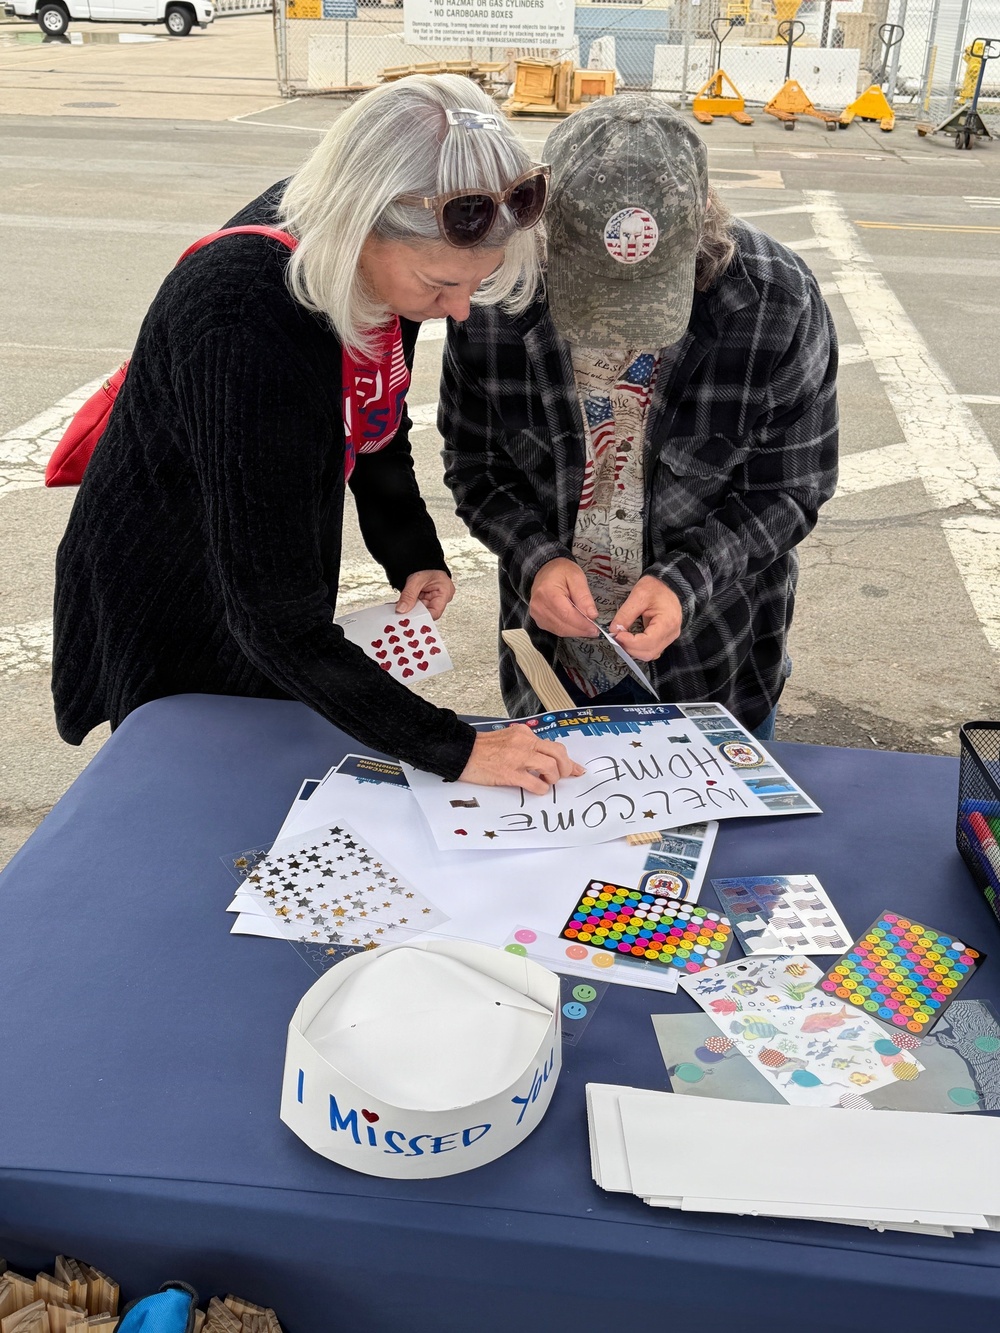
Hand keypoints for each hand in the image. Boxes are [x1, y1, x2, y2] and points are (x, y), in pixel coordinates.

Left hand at [396, 569, 454, 620]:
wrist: (423, 565)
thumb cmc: (426, 568)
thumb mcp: (416, 580)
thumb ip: (409, 595)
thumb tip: (402, 609)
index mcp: (445, 592)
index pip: (435, 612)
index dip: (422, 617)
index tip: (410, 618)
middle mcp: (441, 599)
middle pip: (427, 613)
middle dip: (414, 614)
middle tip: (402, 614)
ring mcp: (433, 601)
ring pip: (421, 612)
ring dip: (411, 611)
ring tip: (401, 609)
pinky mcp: (425, 603)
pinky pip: (417, 609)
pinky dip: (409, 608)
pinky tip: (402, 607)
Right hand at [459, 724, 585, 795]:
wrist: (461, 752)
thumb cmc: (481, 749)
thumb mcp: (506, 738)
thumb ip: (525, 745)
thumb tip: (542, 757)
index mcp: (524, 734)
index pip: (553, 745)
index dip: (568, 759)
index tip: (577, 768)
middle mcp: (524, 743)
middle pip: (559, 753)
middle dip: (566, 768)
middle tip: (563, 777)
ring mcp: (518, 758)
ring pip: (551, 768)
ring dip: (553, 779)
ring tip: (546, 782)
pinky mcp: (510, 774)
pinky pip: (536, 784)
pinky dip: (541, 789)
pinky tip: (535, 789)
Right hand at [528, 558, 598, 637]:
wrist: (546, 570)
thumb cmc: (561, 571)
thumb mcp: (577, 577)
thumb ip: (584, 597)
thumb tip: (592, 615)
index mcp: (548, 593)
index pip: (567, 615)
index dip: (582, 624)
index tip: (594, 628)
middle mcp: (539, 605)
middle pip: (562, 625)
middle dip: (580, 630)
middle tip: (594, 630)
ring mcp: (537, 614)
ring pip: (559, 630)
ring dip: (575, 632)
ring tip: (587, 628)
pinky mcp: (538, 619)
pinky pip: (555, 629)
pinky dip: (567, 630)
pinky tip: (576, 626)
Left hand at [610, 576, 682, 661]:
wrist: (668, 584)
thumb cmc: (656, 587)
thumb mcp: (638, 595)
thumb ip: (625, 614)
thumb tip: (614, 630)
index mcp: (667, 622)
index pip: (648, 642)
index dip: (630, 642)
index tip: (617, 635)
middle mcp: (671, 633)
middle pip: (648, 652)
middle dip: (630, 648)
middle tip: (616, 637)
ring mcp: (669, 637)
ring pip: (650, 654)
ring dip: (633, 650)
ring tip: (622, 638)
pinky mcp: (665, 637)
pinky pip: (652, 650)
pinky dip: (639, 648)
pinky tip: (630, 640)